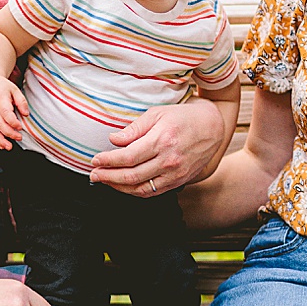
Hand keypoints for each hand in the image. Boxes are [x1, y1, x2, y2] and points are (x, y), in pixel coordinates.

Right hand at [0, 75, 27, 149]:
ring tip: (9, 147)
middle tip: (19, 137)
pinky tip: (1, 145)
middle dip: (9, 133)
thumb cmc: (3, 87)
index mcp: (0, 99)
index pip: (5, 113)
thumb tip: (26, 114)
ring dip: (0, 140)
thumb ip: (21, 101)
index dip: (13, 122)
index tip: (20, 127)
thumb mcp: (14, 89)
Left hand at [89, 101, 224, 196]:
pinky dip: (135, 192)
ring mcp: (175, 174)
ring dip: (119, 187)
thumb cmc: (182, 117)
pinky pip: (153, 192)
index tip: (95, 159)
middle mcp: (169, 160)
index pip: (128, 157)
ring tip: (105, 181)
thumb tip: (113, 140)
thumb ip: (134, 128)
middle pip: (131, 176)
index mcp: (162, 140)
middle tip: (94, 174)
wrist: (212, 127)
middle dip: (108, 177)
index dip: (108, 160)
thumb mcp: (157, 113)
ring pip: (141, 189)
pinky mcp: (179, 181)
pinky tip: (124, 186)